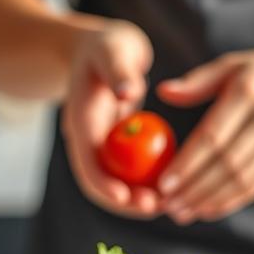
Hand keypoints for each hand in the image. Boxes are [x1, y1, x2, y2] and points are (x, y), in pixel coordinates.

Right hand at [61, 20, 159, 217]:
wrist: (100, 50)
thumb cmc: (109, 45)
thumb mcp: (113, 49)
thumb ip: (119, 69)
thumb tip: (127, 92)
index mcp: (81, 119)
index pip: (87, 161)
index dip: (103, 183)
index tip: (126, 197)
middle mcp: (87, 139)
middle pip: (100, 182)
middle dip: (124, 201)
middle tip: (157, 208)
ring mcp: (101, 146)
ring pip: (115, 183)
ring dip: (137, 199)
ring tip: (169, 206)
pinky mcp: (116, 149)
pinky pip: (130, 174)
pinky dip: (148, 184)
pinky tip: (173, 190)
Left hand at [155, 47, 253, 224]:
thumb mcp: (234, 64)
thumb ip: (198, 81)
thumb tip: (164, 93)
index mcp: (248, 91)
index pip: (213, 136)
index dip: (187, 163)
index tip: (164, 184)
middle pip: (225, 163)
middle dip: (193, 189)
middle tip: (167, 205)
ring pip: (240, 180)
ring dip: (208, 200)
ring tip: (182, 212)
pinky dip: (230, 202)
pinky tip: (208, 209)